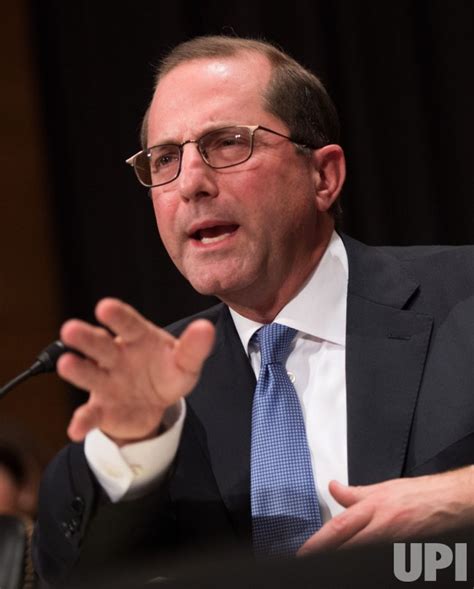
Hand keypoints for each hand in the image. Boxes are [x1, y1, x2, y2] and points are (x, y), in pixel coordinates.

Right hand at [57, 298, 214, 444]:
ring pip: (91, 374)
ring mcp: (106, 382)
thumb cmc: (167, 373)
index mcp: (137, 339)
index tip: (105, 306)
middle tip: (69, 329)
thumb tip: (206, 328)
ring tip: (67, 364)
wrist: (155, 405)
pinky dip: (82, 422)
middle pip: (100, 345)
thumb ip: (194, 347)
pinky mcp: (102, 408)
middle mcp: (116, 356)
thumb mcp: (184, 362)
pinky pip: (90, 415)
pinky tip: (76, 429)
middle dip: (85, 337)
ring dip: (78, 370)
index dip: (118, 316)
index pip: (129, 324)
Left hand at [298, 467, 473, 554]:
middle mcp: (382, 527)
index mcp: (373, 508)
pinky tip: (356, 560)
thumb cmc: (419, 495)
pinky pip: (383, 559)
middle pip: (348, 546)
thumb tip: (333, 488)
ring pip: (363, 554)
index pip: (339, 527)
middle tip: (310, 561)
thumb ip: (355, 493)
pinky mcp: (406, 555)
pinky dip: (367, 560)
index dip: (319, 542)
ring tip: (329, 561)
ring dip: (346, 558)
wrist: (450, 501)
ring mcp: (395, 544)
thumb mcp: (383, 489)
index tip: (304, 552)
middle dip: (327, 554)